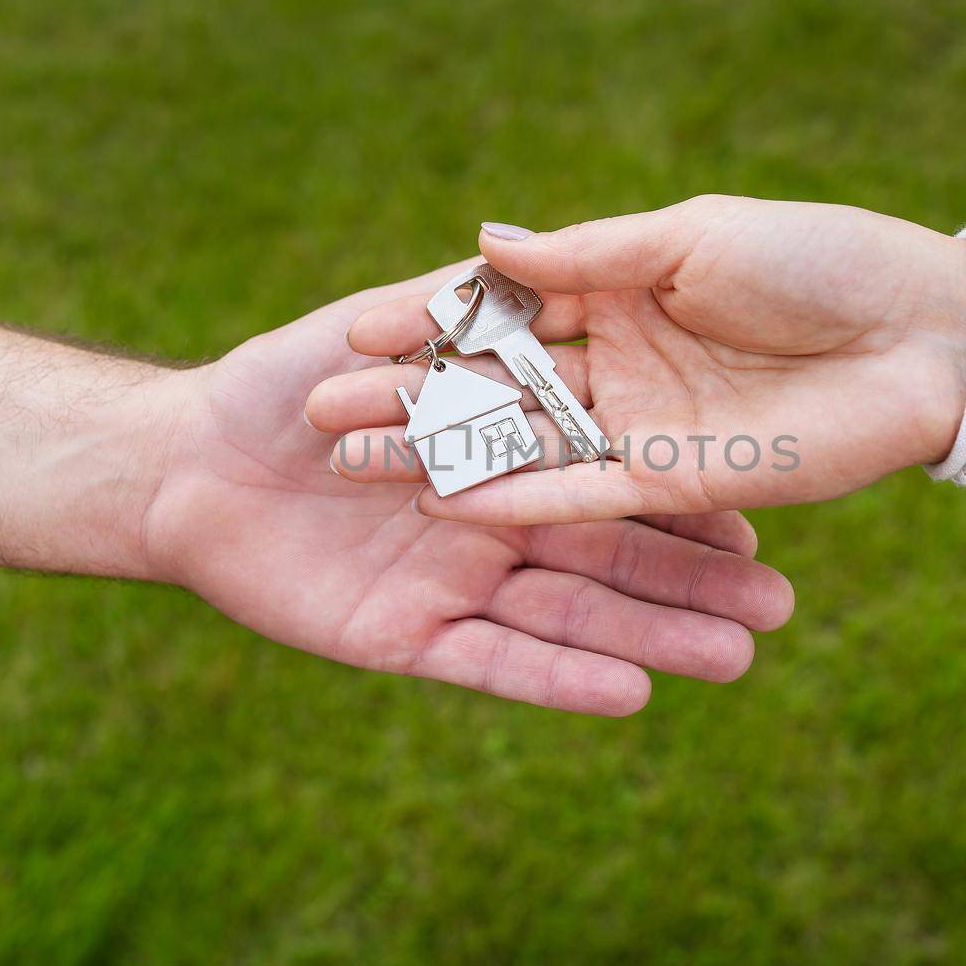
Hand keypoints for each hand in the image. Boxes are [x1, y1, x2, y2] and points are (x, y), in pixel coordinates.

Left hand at [142, 268, 794, 715]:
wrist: (183, 463)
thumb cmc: (281, 383)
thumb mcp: (387, 330)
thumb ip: (470, 315)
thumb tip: (562, 272)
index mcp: (503, 455)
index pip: (616, 483)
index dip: (689, 505)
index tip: (770, 520)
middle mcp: (494, 525)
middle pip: (612, 563)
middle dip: (695, 588)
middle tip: (783, 612)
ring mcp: (455, 584)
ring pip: (568, 620)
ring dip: (651, 641)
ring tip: (739, 660)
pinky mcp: (409, 636)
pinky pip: (493, 663)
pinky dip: (558, 681)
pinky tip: (632, 694)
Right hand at [306, 195, 965, 524]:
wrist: (921, 335)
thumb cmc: (815, 262)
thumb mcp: (690, 237)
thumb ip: (587, 251)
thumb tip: (485, 241)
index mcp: (618, 296)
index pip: (499, 315)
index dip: (426, 329)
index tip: (345, 342)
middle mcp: (618, 370)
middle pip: (496, 392)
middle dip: (415, 407)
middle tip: (323, 425)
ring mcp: (642, 431)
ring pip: (526, 451)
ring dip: (448, 461)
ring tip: (361, 472)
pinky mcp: (675, 483)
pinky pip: (586, 501)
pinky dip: (523, 505)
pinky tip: (452, 508)